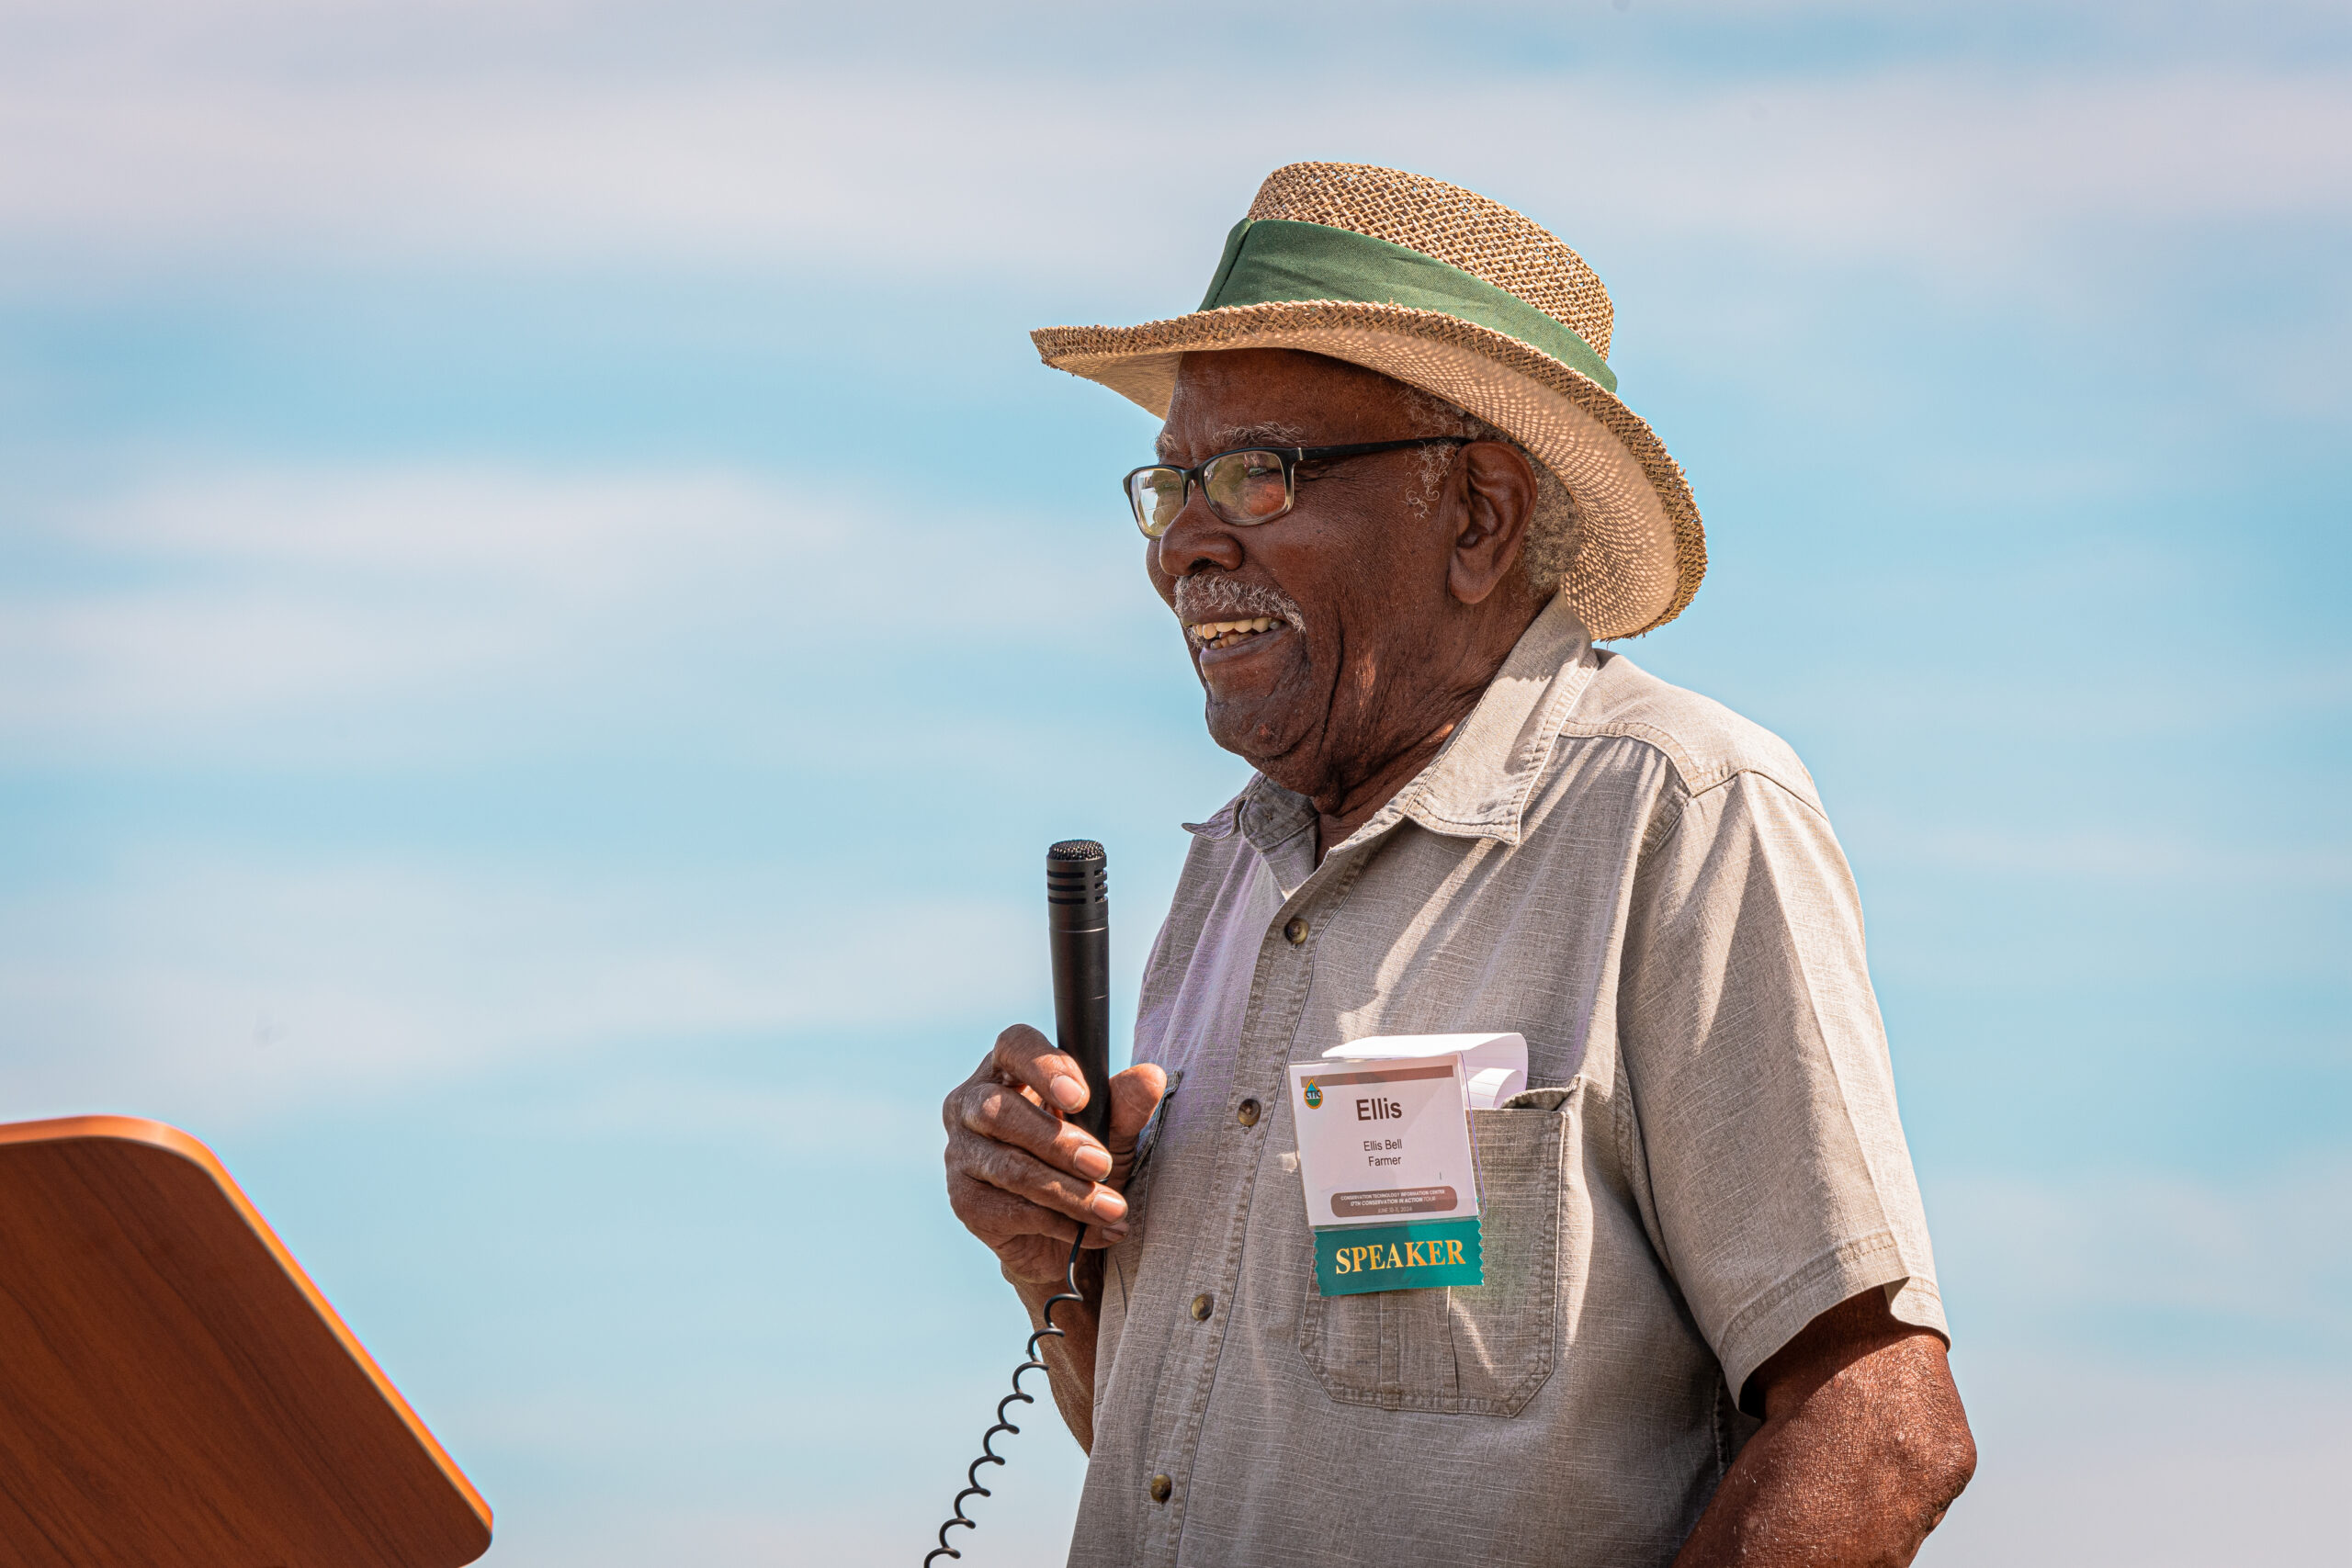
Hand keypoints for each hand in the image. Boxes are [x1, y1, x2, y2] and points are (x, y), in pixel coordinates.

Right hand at [943, 1024, 1167, 1282]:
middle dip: (1057, 1141)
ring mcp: (961, 1154)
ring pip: (1009, 1167)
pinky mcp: (964, 1201)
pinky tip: (1096, 1230)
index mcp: (1006, 1069)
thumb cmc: (1082, 1162)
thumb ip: (1125, 1105)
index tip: (1080, 1098)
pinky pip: (1010, 1209)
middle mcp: (970, 1105)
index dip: (1042, 1066)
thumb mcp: (1111, 1131)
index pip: (1013, 1046)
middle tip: (1102, 1166)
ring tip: (1113, 1208)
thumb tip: (1151, 1078)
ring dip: (1067, 1190)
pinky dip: (1059, 1221)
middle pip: (998, 1111)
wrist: (1064, 1234)